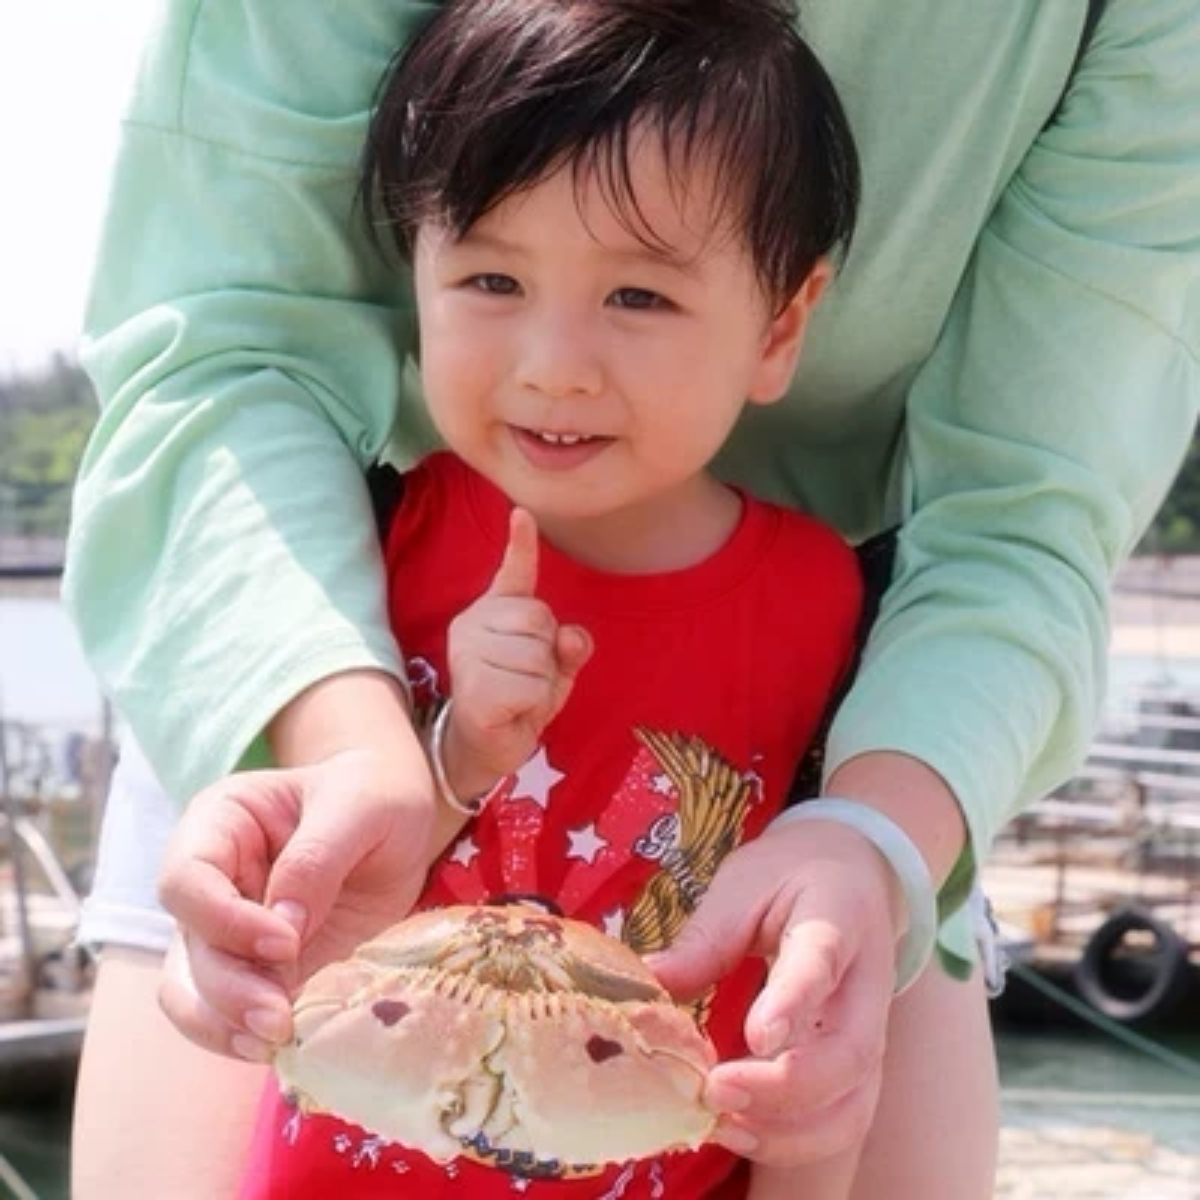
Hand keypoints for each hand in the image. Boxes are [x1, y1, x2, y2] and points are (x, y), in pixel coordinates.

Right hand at [157, 745, 445, 1060]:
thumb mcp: (362, 803)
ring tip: (277, 1042)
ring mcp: (228, 932)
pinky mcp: (259, 971)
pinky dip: (246, 1037)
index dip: (225, 920)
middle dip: (228, 990)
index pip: (186, 880)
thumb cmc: (375, 794)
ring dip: (226, 1025)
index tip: (285, 943)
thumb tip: (283, 926)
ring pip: (191, 992)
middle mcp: (211, 882)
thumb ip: (319, 855)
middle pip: (189, 946)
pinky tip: (283, 1050)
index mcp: (221, 823)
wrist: (400, 818)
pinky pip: (228, 1015)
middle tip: (280, 1018)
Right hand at [442, 507, 591, 796]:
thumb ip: (568, 649)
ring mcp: (468, 654)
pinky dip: (534, 705)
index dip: (521, 544)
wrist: (484, 749)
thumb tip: (572, 636)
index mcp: (491, 612)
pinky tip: (512, 712)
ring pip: (539, 656)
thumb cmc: (517, 700)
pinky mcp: (475, 686)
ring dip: (541, 685)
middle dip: (547, 656)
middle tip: (524, 681)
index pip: (513, 574)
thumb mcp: (553, 670)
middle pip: (541, 619)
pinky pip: (533, 686)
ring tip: (518, 698)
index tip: (523, 514)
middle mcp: (472, 624)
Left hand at [649, 817, 904, 1166]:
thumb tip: (649, 981)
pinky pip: (841, 1120)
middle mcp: (866, 986)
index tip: (755, 1036)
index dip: (792, 1003)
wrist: (854, 874)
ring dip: (789, 1132)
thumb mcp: (745, 883)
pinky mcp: (860, 1068)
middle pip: (850, 1054)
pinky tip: (738, 1131)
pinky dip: (793, 1141)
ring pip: (853, 1104)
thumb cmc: (791, 876)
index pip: (822, 965)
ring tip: (721, 1124)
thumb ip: (707, 935)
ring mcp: (870, 1033)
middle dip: (784, 1087)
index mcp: (837, 919)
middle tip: (715, 1090)